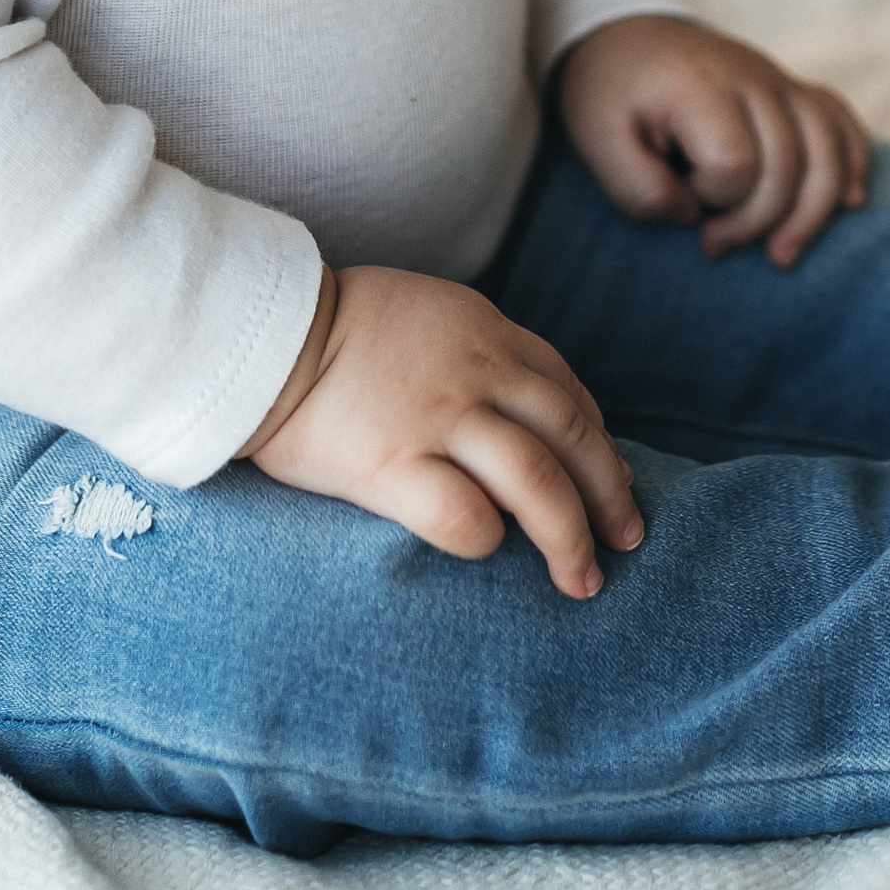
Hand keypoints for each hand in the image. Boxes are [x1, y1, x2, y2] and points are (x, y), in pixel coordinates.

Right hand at [241, 264, 643, 599]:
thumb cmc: (325, 326)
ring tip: (584, 579)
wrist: (262, 331)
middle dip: (610, 492)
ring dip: (573, 536)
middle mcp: (477, 371)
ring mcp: (441, 418)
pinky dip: (490, 539)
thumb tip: (505, 406)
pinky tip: (487, 550)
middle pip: (572, 436)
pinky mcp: (396, 465)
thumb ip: (467, 349)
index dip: (597, 438)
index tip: (610, 476)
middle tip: (626, 538)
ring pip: (540, 482)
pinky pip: (468, 516)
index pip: (566, 387)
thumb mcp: (420, 309)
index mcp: (483, 330)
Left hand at [557, 13, 867, 266]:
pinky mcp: (789, 86)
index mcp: (698, 88)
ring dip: (815, 209)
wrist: (623, 35)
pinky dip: (852, 161)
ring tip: (783, 255)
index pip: (736, 164)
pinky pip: (839, 119)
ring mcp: (777, 78)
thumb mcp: (596, 140)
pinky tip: (849, 202)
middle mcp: (751, 78)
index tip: (679, 197)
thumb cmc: (609, 93)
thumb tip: (692, 217)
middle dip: (757, 222)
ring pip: (827, 146)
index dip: (712, 198)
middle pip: (788, 163)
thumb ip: (637, 190)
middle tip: (711, 246)